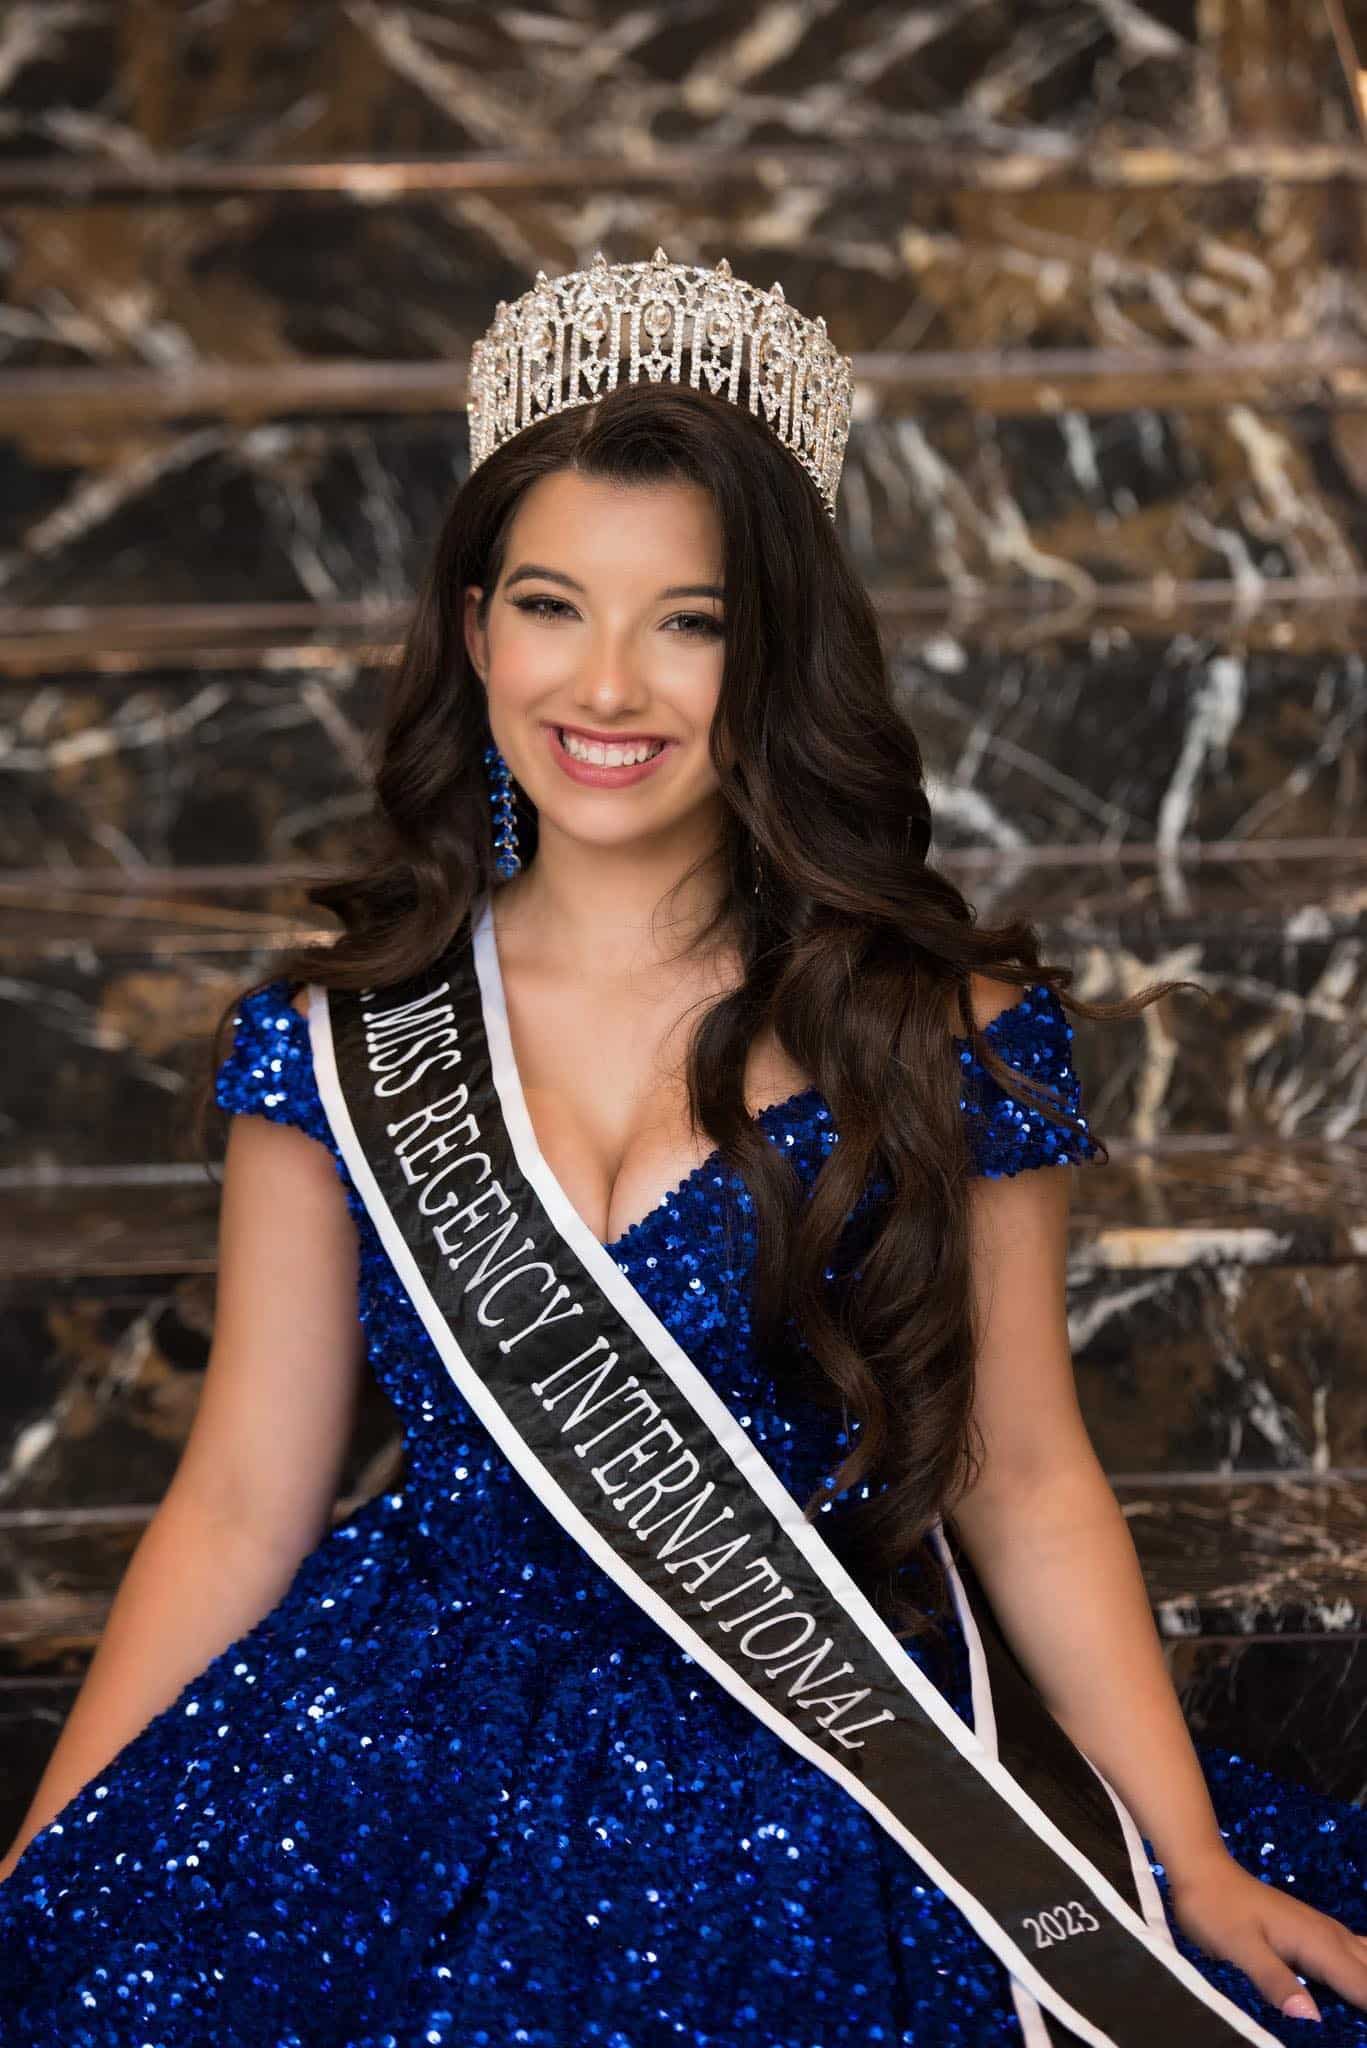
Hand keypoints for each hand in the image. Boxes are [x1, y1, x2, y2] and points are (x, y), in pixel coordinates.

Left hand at [1169, 1849, 1366, 2022]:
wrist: (1203, 1871)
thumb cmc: (1217, 1910)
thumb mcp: (1239, 1948)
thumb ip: (1275, 1981)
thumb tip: (1312, 2018)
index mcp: (1320, 1944)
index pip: (1365, 1987)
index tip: (1365, 2039)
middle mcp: (1332, 1937)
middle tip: (1363, 2033)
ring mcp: (1326, 1933)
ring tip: (1363, 2012)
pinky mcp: (1316, 1935)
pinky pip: (1357, 1957)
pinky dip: (1363, 1975)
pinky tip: (1357, 1991)